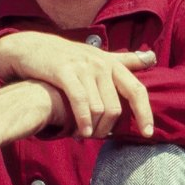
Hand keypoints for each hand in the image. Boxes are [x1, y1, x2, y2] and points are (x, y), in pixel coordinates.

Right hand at [0, 31, 156, 138]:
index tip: (148, 133)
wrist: (32, 47)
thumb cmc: (68, 56)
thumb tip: (152, 58)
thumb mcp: (98, 55)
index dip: (144, 113)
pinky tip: (81, 133)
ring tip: (86, 135)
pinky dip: (83, 121)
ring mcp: (83, 67)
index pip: (136, 90)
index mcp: (112, 63)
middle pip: (116, 107)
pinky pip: (80, 102)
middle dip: (108, 127)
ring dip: (94, 128)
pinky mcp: (64, 72)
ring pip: (99, 108)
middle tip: (99, 137)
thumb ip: (124, 60)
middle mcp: (101, 64)